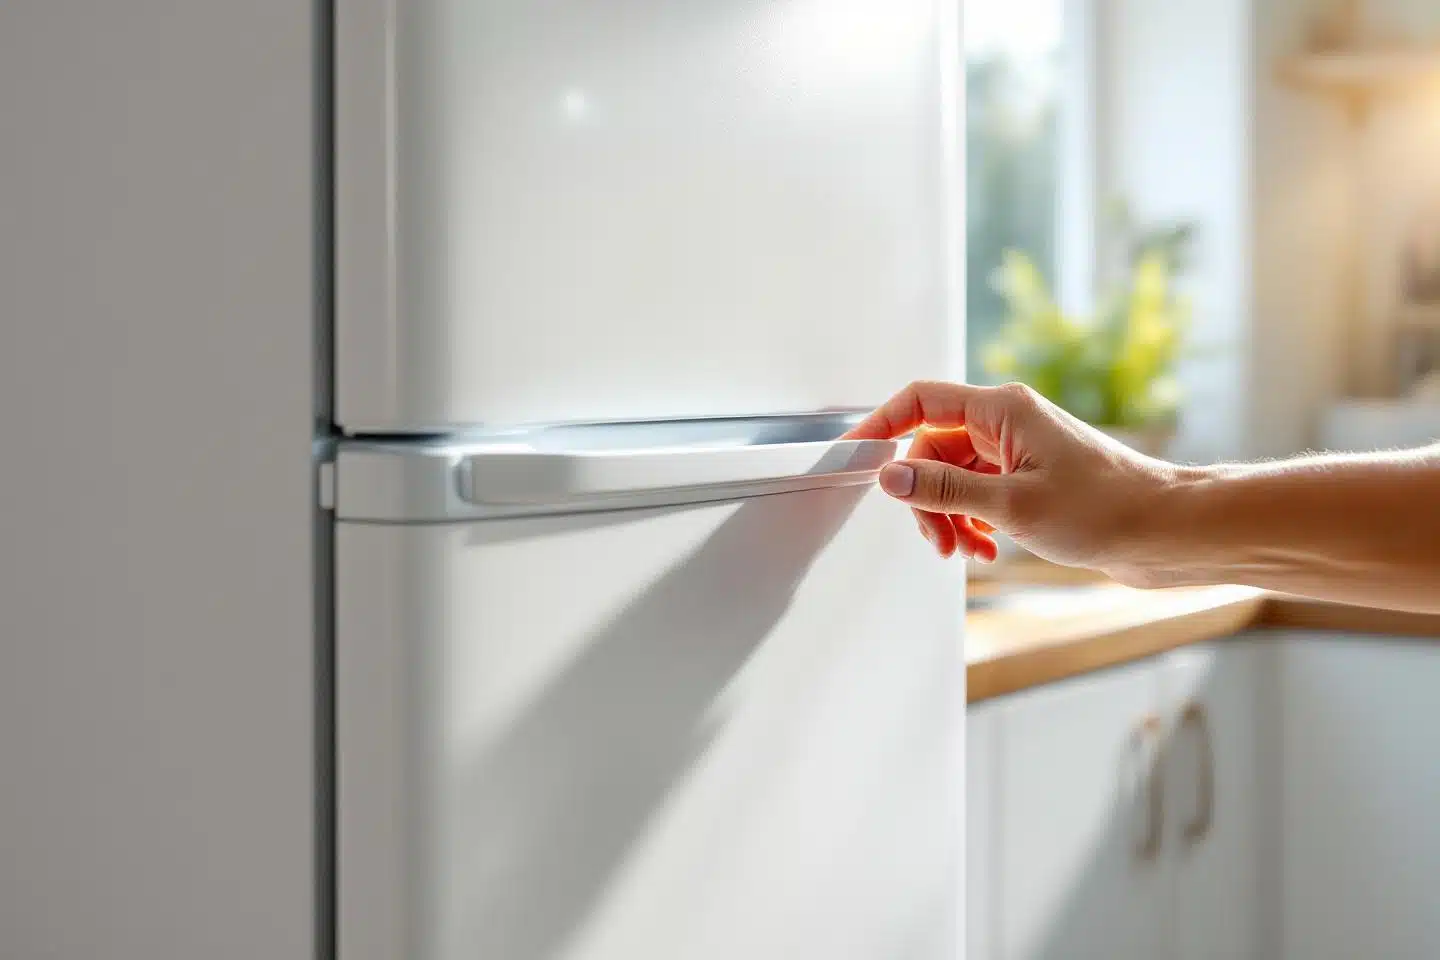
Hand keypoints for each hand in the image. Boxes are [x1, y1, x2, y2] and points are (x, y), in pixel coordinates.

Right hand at [843, 381, 1183, 581]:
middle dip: (925, 497)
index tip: (854, 455)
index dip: (881, 425)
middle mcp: (1007, 423)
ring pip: (952, 477)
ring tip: (966, 550)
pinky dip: (972, 522)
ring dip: (949, 516)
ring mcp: (1017, 451)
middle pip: (931, 449)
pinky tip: (987, 549)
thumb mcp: (1012, 505)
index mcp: (1002, 410)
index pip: (920, 401)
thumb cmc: (1108, 509)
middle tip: (937, 539)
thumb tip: (890, 476)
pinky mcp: (1029, 478)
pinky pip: (977, 493)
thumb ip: (944, 490)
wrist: (1167, 532)